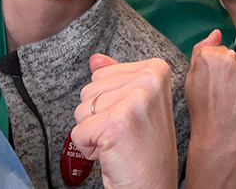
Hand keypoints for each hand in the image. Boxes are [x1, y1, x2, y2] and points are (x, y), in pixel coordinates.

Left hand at [72, 55, 177, 188]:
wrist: (153, 184)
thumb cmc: (145, 149)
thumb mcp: (135, 105)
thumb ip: (115, 78)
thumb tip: (95, 59)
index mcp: (156, 70)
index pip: (101, 74)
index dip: (107, 101)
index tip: (129, 117)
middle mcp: (150, 80)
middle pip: (89, 89)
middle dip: (97, 116)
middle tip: (123, 132)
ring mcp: (136, 100)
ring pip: (81, 109)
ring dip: (93, 132)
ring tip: (118, 142)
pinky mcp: (118, 123)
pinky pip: (78, 132)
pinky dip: (88, 148)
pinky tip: (111, 152)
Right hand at [185, 30, 235, 146]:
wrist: (219, 135)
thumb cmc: (202, 108)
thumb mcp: (191, 78)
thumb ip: (201, 50)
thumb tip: (216, 32)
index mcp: (209, 55)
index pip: (217, 50)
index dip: (215, 67)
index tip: (213, 82)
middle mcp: (230, 59)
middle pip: (233, 58)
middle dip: (230, 71)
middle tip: (223, 92)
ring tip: (233, 99)